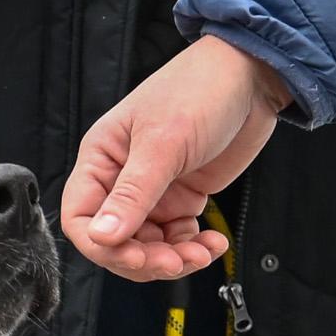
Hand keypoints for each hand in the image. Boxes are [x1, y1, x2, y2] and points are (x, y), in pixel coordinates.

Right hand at [59, 36, 290, 280]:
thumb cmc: (201, 89)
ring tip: (200, 254)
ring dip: (172, 259)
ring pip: (147, 246)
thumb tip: (101, 238)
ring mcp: (153, 192)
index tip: (133, 255)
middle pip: (114, 240)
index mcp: (102, 158)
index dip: (101, 245)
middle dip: (142, 258)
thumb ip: (133, 195)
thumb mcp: (163, 144)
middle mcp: (121, 179)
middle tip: (173, 262)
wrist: (254, 73)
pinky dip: (193, 248)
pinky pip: (177, 238)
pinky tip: (213, 243)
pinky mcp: (181, 198)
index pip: (80, 218)